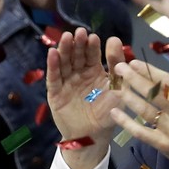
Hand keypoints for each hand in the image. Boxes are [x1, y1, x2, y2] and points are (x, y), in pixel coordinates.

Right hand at [46, 28, 126, 168]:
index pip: (92, 54)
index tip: (93, 36)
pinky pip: (54, 77)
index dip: (92, 46)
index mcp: (94, 71)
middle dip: (77, 44)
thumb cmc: (108, 112)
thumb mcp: (116, 87)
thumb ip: (117, 65)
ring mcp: (66, 82)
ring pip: (64, 63)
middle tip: (78, 32)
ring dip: (64, 50)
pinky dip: (53, 65)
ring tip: (65, 38)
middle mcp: (79, 74)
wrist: (93, 136)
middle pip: (76, 55)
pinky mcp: (55, 93)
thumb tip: (115, 39)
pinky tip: (52, 53)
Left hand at [110, 41, 168, 168]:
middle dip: (134, 79)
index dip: (149, 71)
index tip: (134, 62)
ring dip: (129, 97)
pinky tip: (115, 112)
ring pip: (145, 111)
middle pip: (154, 94)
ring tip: (116, 85)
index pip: (168, 82)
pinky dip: (127, 123)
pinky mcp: (164, 145)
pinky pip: (142, 132)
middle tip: (119, 68)